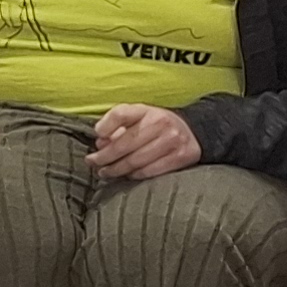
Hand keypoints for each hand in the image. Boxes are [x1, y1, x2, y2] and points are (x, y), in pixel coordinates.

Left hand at [89, 103, 203, 180]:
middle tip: (92, 163)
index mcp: (146, 110)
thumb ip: (118, 126)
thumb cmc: (156, 126)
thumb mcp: (138, 117)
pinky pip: (149, 171)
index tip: (96, 136)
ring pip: (135, 161)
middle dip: (104, 157)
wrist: (193, 132)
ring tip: (105, 172)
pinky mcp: (180, 157)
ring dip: (116, 170)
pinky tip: (126, 176)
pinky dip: (134, 175)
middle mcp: (160, 123)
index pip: (120, 114)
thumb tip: (100, 144)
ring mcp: (172, 141)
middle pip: (124, 144)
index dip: (105, 125)